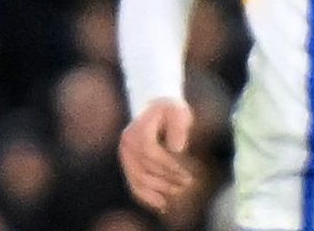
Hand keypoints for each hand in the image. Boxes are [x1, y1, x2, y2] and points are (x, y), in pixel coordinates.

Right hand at [121, 99, 197, 216]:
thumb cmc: (171, 109)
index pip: (150, 151)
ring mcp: (124, 154)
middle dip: (166, 178)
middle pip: (144, 167)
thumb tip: (177, 149)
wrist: (155, 109)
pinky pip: (133, 182)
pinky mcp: (127, 163)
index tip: (185, 172)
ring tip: (178, 191)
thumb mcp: (179, 111)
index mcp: (138, 129)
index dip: (167, 164)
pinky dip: (145, 195)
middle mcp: (127, 143)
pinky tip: (160, 203)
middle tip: (188, 183)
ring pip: (138, 178)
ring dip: (158, 189)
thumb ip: (179, 126)